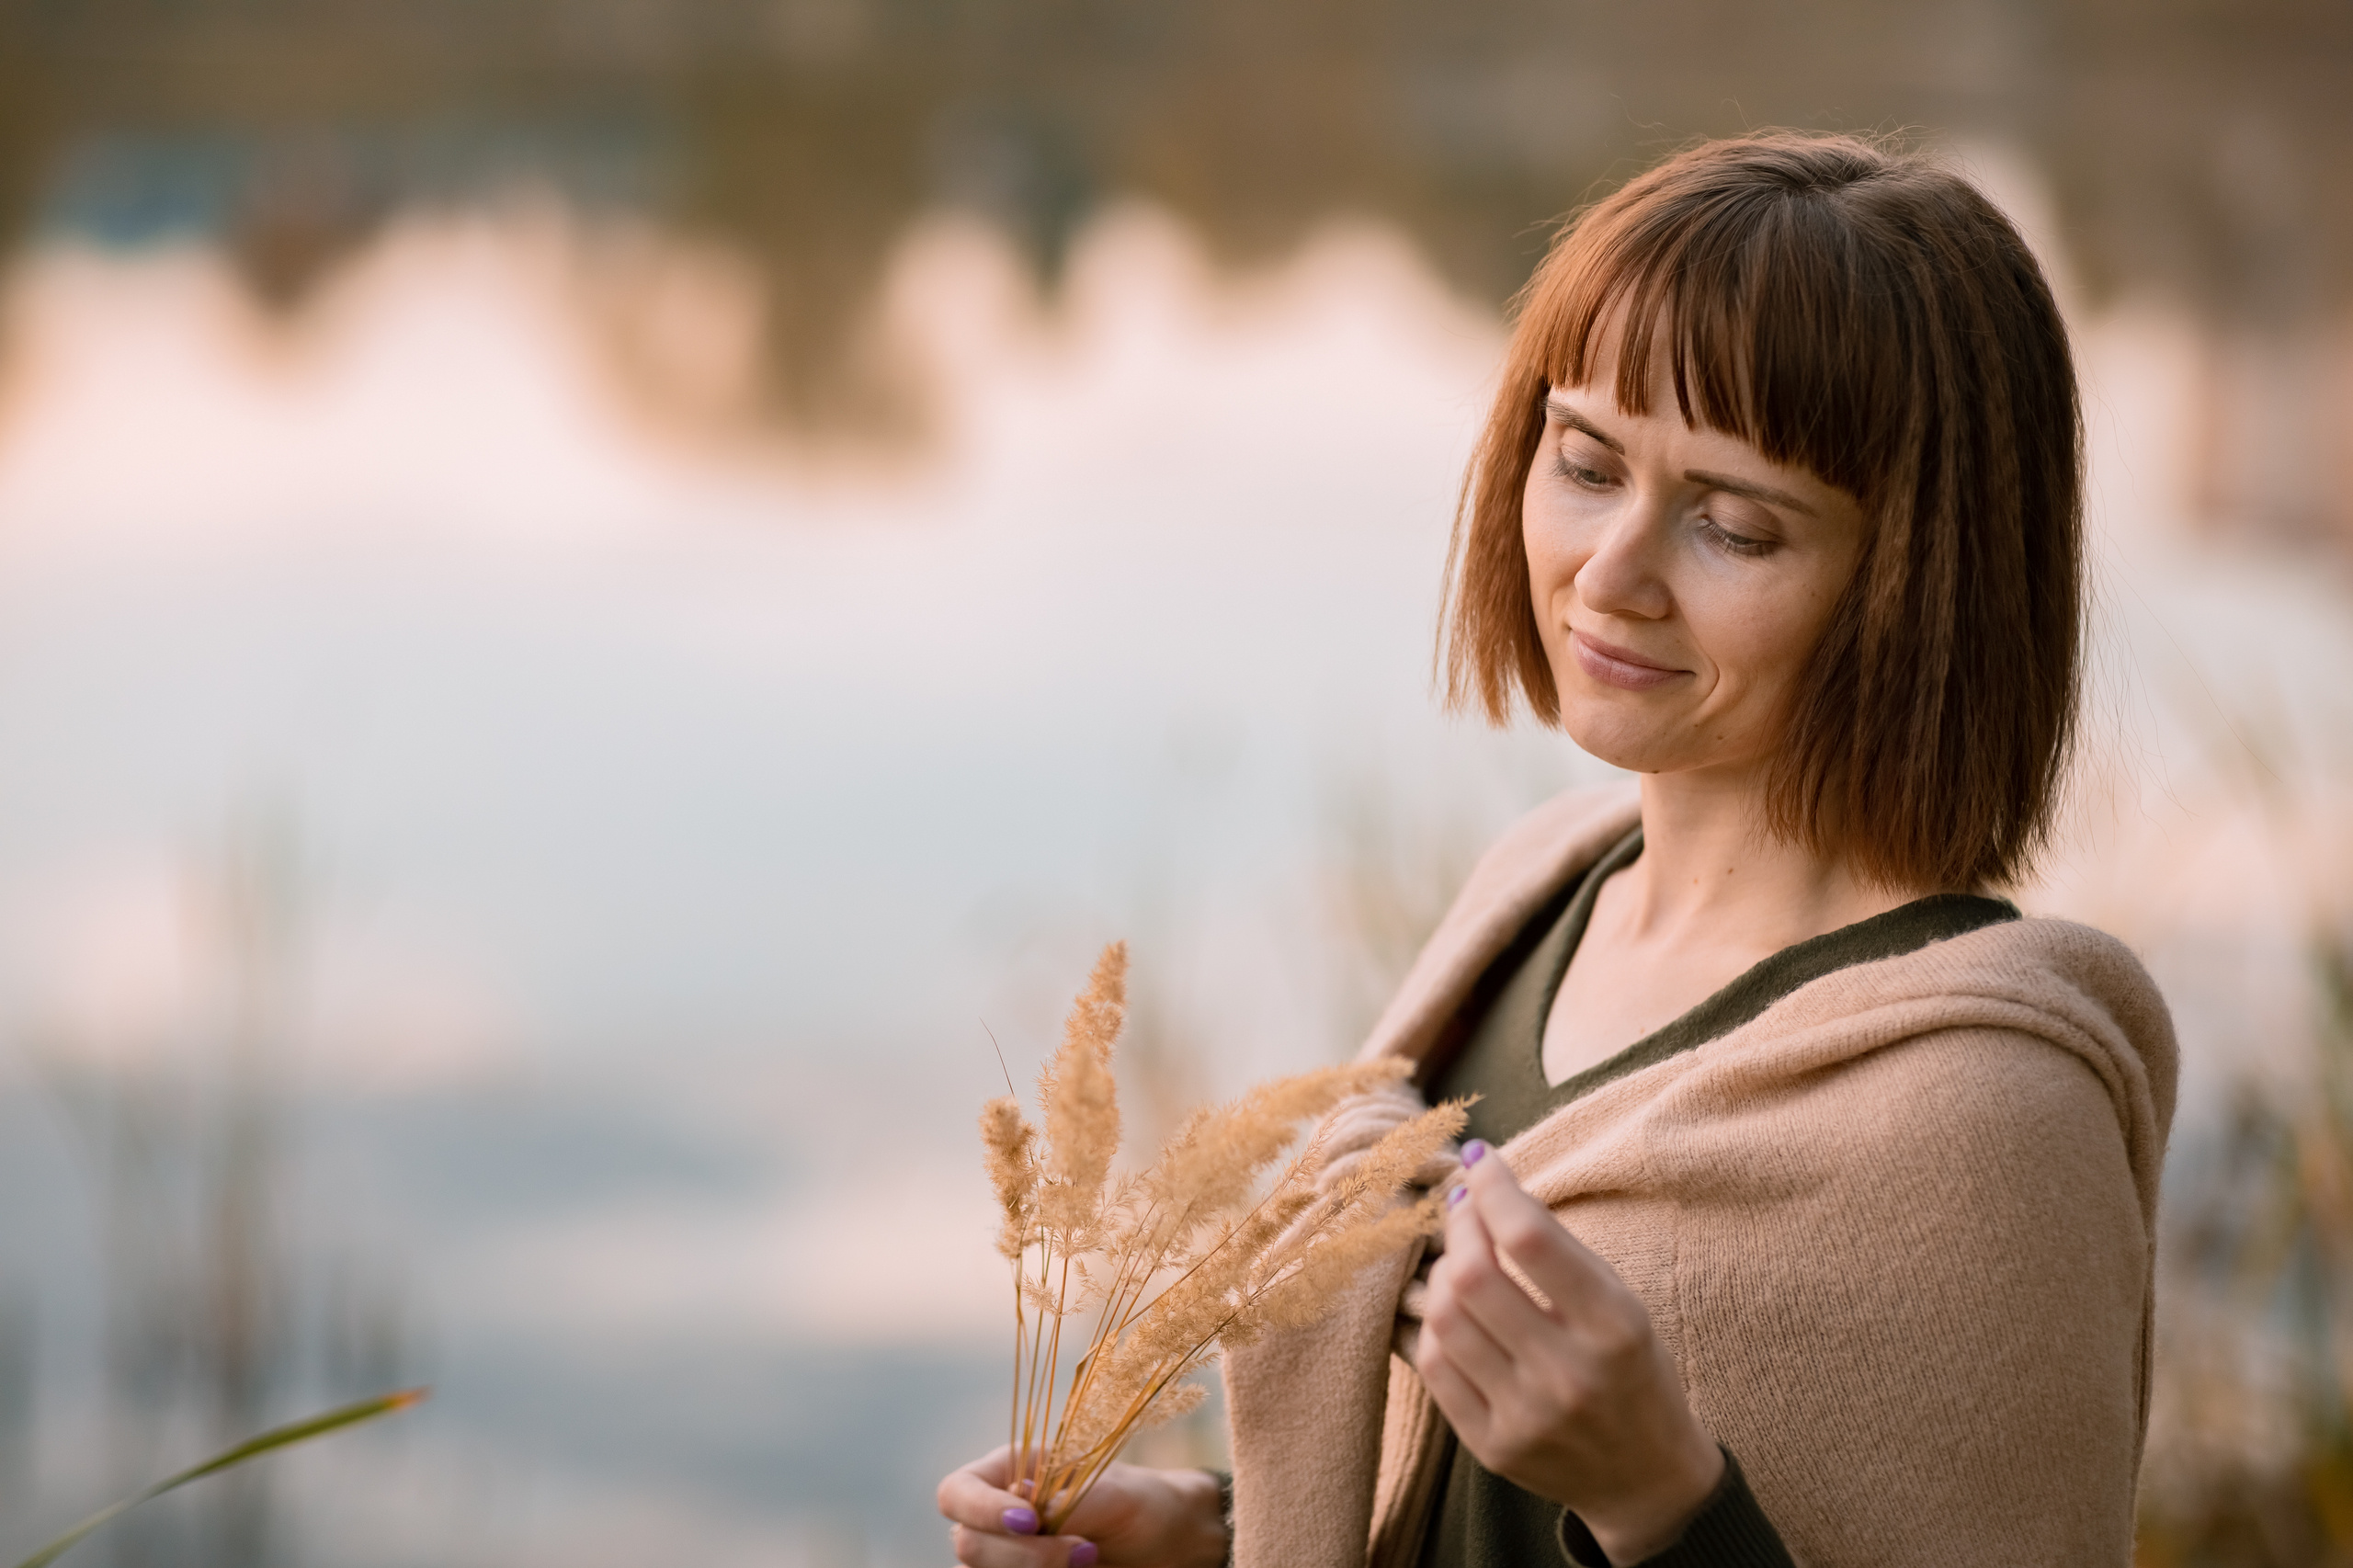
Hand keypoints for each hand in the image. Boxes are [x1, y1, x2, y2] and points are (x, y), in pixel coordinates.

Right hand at [936, 1448, 1228, 1567]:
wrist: (1167, 1544)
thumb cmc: (1140, 1504)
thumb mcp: (1111, 1493)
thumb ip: (1064, 1500)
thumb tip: (1024, 1507)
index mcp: (1009, 1472)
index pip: (958, 1492)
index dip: (982, 1510)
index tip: (1031, 1522)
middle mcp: (998, 1516)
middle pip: (967, 1544)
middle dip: (1022, 1554)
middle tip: (1083, 1552)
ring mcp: (1007, 1556)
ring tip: (1088, 1561)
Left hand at [1415, 1142, 1722, 1563]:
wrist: (1646, 1480)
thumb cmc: (1632, 1371)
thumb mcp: (1620, 1303)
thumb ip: (1558, 1250)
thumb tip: (1486, 1181)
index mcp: (1614, 1329)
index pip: (1531, 1240)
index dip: (1494, 1188)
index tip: (1480, 1158)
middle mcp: (1568, 1375)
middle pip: (1473, 1277)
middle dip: (1459, 1225)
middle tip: (1464, 1207)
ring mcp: (1525, 1417)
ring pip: (1441, 1319)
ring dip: (1439, 1273)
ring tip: (1459, 1259)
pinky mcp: (1491, 1447)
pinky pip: (1432, 1367)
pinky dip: (1429, 1324)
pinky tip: (1447, 1306)